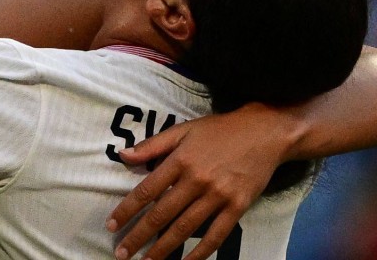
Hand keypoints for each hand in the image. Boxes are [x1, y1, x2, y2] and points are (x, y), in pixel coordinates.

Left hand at [108, 105, 297, 259]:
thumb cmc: (220, 130)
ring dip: (163, 249)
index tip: (112, 226)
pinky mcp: (237, 207)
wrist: (264, 132)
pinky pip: (216, 236)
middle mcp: (196, 180)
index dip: (127, 210)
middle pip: (161, 214)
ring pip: (185, 228)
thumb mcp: (183, 129)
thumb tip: (123, 155)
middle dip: (139, 236)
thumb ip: (152, 145)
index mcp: (180, 160)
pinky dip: (200, 253)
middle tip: (122, 253)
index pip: (146, 191)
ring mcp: (218, 196)